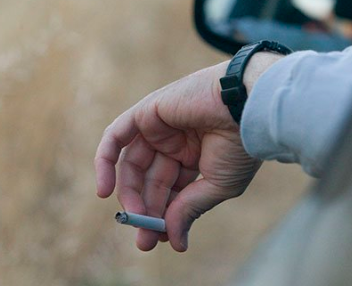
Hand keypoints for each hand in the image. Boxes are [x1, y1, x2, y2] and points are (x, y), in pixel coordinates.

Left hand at [94, 53, 281, 251]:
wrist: (246, 108)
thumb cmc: (240, 145)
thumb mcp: (217, 186)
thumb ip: (189, 209)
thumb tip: (175, 242)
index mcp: (196, 155)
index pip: (171, 189)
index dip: (165, 214)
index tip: (163, 240)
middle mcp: (176, 140)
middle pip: (151, 180)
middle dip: (147, 210)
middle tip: (145, 240)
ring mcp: (160, 126)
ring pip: (133, 164)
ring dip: (130, 194)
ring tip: (135, 219)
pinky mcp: (147, 111)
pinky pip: (116, 137)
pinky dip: (105, 162)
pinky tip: (105, 193)